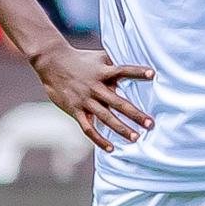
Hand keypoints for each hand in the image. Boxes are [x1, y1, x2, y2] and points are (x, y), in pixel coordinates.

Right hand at [33, 42, 154, 149]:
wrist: (52, 62)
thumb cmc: (80, 59)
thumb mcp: (99, 56)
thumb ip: (116, 62)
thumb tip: (136, 59)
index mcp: (103, 73)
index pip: (123, 71)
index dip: (137, 71)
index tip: (152, 74)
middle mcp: (96, 88)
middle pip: (118, 102)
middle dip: (135, 114)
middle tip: (150, 124)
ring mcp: (85, 100)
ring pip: (105, 117)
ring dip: (121, 128)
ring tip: (136, 138)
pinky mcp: (75, 110)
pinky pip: (88, 128)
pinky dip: (99, 139)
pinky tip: (110, 148)